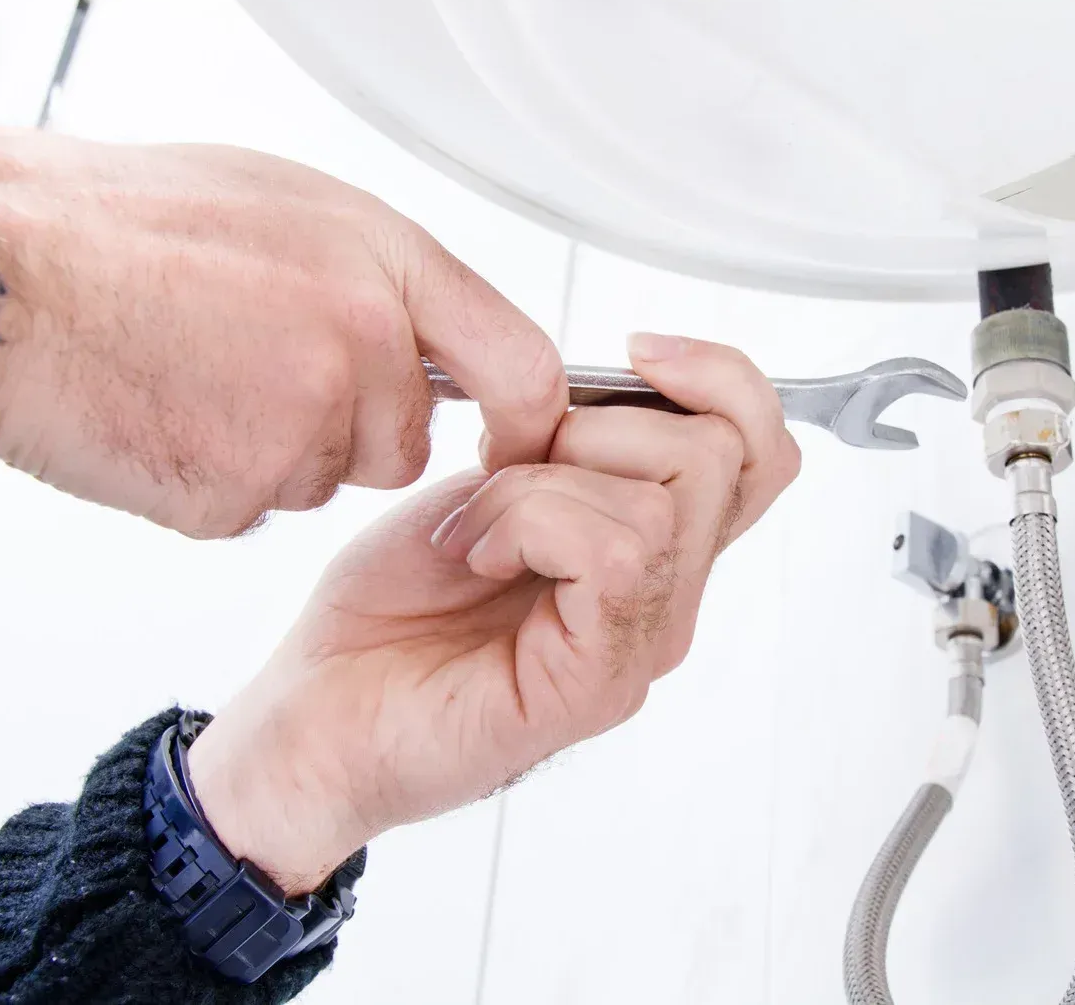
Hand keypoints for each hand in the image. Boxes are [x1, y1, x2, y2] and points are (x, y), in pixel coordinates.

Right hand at [0, 129, 565, 536]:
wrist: (0, 279)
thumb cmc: (122, 226)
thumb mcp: (285, 204)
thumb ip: (374, 274)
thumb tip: (427, 327)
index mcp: (383, 263)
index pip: (521, 364)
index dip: (526, 420)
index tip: (515, 442)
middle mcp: (361, 347)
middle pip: (404, 440)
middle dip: (353, 428)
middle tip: (259, 370)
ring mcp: (303, 427)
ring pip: (325, 475)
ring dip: (276, 449)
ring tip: (194, 375)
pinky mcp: (240, 494)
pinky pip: (255, 507)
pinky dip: (215, 478)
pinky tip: (165, 415)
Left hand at [184, 336, 800, 893]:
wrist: (315, 720)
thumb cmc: (386, 612)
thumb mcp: (485, 484)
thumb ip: (566, 444)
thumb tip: (613, 391)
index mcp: (651, 545)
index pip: (758, 449)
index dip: (722, 379)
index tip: (638, 353)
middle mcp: (666, 597)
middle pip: (719, 453)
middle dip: (597, 424)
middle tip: (504, 468)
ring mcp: (640, 644)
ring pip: (663, 499)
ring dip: (540, 483)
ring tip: (474, 527)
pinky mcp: (599, 683)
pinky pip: (618, 553)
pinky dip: (530, 524)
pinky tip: (477, 555)